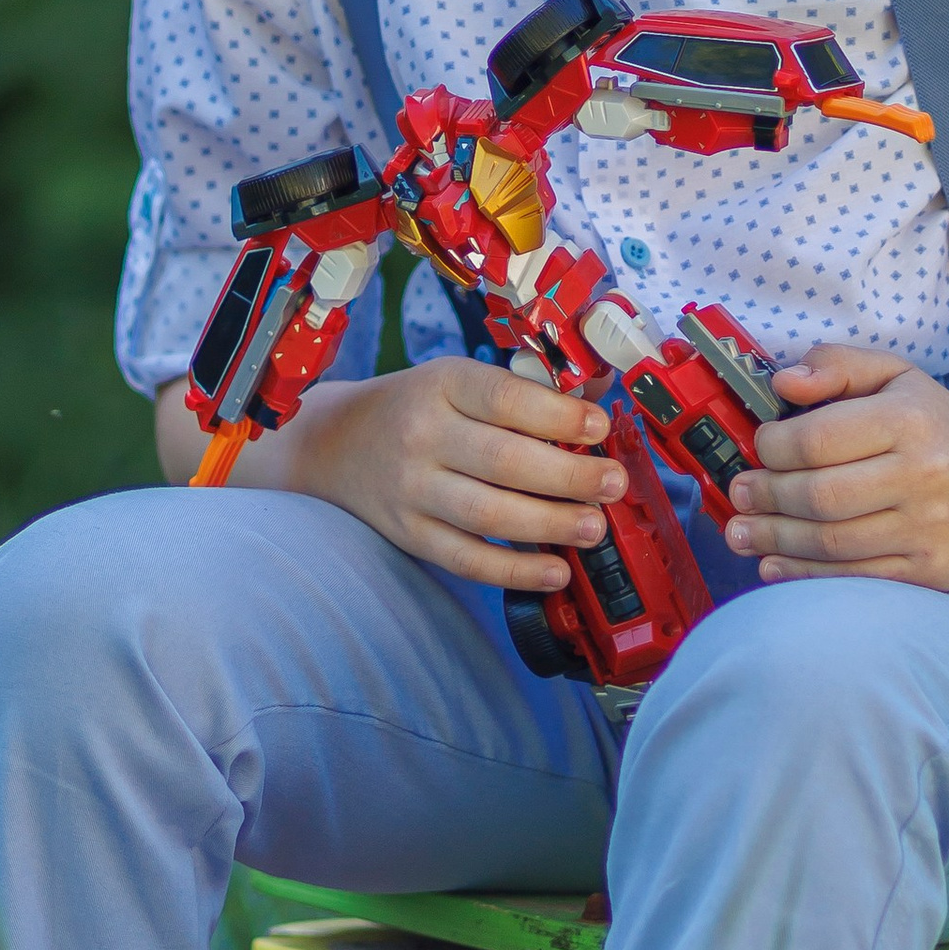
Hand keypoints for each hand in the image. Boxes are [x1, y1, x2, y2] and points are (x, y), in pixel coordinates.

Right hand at [278, 358, 624, 592]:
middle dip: (569, 476)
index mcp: (442, 384)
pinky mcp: (409, 535)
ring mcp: (411, 490)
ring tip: (595, 528)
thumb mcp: (458, 378)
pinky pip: (466, 560)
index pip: (503, 398)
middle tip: (613, 484)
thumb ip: (524, 390)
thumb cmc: (418, 406)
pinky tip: (557, 571)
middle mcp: (421, 435)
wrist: (335, 443)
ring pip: (487, 515)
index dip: (557, 415)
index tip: (600, 427)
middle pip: (503, 462)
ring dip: (550, 525)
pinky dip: (515, 571)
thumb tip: (598, 398)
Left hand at [723, 345, 948, 591]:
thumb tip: (783, 382)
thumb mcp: (892, 375)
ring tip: (741, 532)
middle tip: (739, 494)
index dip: (774, 447)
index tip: (759, 447)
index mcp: (913, 420)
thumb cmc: (933, 423)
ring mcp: (933, 530)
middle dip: (767, 496)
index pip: (819, 439)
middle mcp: (928, 476)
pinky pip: (854, 578)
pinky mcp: (933, 571)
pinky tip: (773, 563)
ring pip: (832, 543)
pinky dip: (804, 575)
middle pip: (820, 496)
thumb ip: (836, 366)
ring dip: (774, 540)